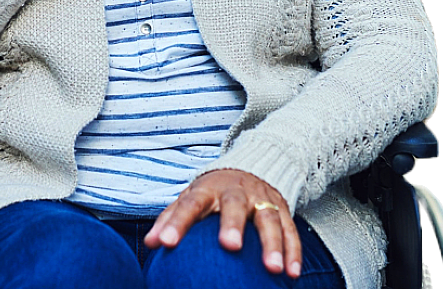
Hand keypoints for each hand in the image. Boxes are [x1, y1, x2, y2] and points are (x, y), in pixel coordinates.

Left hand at [144, 169, 301, 278]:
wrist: (250, 167)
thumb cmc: (212, 193)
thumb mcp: (191, 198)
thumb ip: (170, 218)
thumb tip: (150, 243)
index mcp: (208, 188)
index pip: (190, 203)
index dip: (177, 222)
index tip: (166, 243)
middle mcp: (236, 191)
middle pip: (234, 204)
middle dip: (232, 223)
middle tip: (230, 246)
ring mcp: (261, 198)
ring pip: (268, 218)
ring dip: (272, 243)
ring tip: (273, 269)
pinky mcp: (281, 208)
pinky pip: (290, 229)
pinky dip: (293, 250)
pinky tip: (292, 275)